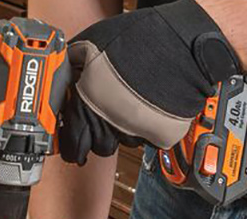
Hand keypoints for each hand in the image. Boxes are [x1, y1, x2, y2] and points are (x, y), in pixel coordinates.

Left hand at [58, 0, 240, 165]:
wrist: (180, 49)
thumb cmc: (138, 43)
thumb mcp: (94, 42)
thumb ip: (76, 60)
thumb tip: (67, 67)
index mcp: (88, 105)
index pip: (72, 143)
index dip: (71, 145)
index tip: (73, 143)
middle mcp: (109, 123)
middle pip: (99, 147)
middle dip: (99, 137)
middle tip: (105, 118)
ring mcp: (135, 132)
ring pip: (124, 142)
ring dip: (124, 129)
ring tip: (131, 103)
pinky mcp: (158, 136)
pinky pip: (147, 138)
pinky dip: (146, 127)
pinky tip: (148, 107)